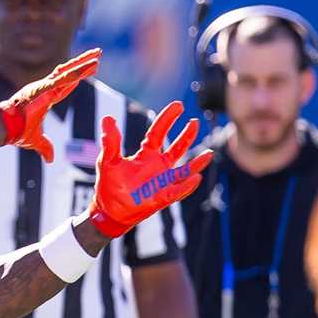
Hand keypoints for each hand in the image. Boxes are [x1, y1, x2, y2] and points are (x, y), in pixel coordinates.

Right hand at [0, 48, 101, 161]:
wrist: (4, 128)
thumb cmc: (17, 132)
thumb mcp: (36, 141)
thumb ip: (45, 148)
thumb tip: (50, 160)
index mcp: (47, 97)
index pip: (67, 84)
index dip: (79, 75)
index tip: (90, 67)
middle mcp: (46, 88)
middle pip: (70, 71)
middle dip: (85, 62)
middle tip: (99, 52)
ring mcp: (45, 86)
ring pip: (69, 72)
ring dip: (85, 63)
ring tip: (99, 55)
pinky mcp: (44, 89)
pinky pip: (64, 79)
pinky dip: (78, 73)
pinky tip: (90, 66)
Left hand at [89, 101, 212, 237]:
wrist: (109, 211)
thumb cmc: (110, 185)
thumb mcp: (108, 161)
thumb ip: (111, 143)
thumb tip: (108, 119)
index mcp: (146, 155)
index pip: (158, 133)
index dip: (168, 119)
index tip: (178, 106)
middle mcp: (158, 166)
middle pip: (177, 148)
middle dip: (186, 135)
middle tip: (195, 121)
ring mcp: (163, 182)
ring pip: (184, 170)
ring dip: (197, 163)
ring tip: (209, 154)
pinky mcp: (163, 197)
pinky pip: (178, 190)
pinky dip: (187, 185)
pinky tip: (196, 177)